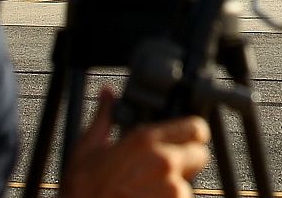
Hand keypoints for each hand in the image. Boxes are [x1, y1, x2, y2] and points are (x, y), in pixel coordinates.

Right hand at [62, 88, 210, 197]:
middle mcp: (164, 162)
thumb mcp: (86, 150)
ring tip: (147, 191)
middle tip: (162, 171)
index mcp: (145, 141)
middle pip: (200, 156)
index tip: (184, 141)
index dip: (191, 134)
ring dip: (174, 188)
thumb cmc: (81, 194)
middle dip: (185, 162)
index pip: (196, 127)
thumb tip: (107, 94)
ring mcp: (171, 190)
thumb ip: (103, 118)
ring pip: (189, 184)